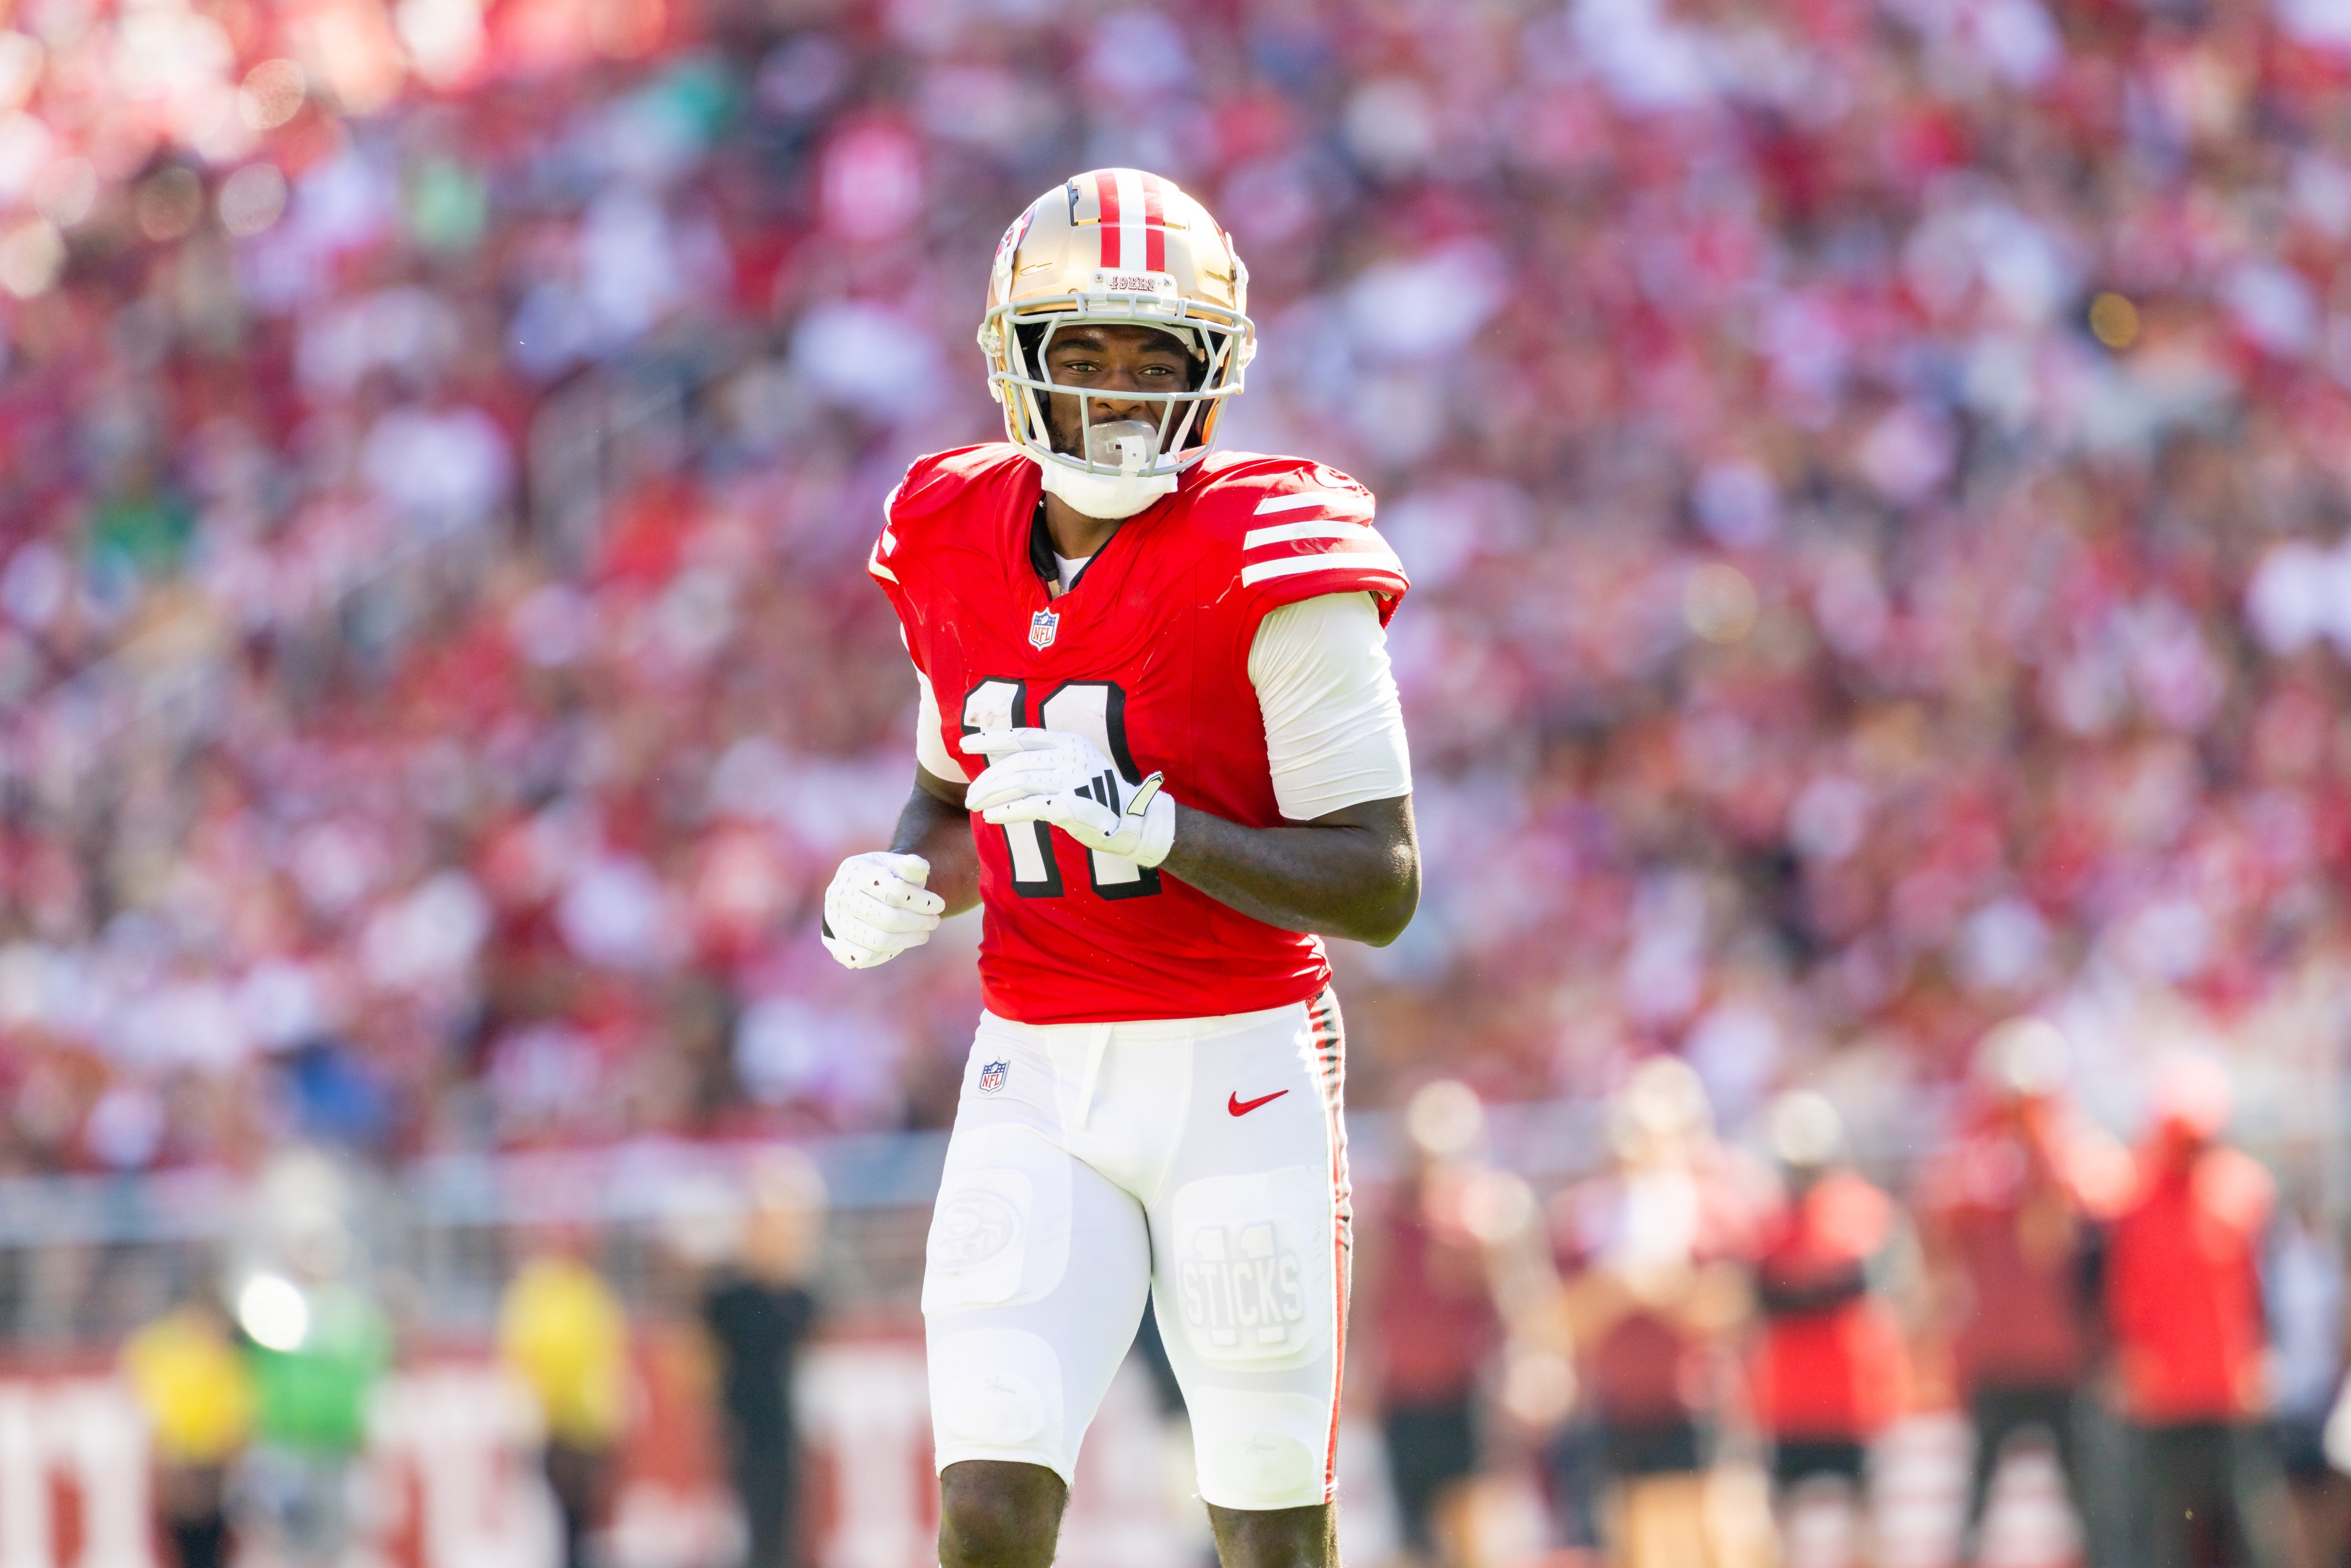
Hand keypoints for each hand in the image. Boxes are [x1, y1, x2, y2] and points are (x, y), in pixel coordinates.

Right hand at [820, 852, 945, 968]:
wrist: (857, 890)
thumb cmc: (883, 876)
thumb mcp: (895, 864)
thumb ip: (910, 866)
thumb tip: (919, 865)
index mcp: (854, 872)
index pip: (895, 891)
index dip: (922, 901)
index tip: (940, 905)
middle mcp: (839, 896)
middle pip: (889, 919)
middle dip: (919, 922)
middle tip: (935, 921)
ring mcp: (835, 921)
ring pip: (879, 941)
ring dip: (909, 940)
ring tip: (924, 934)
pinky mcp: (837, 943)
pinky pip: (866, 957)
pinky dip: (888, 953)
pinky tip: (902, 942)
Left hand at [960, 728, 1175, 867]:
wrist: (1135, 820)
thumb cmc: (1100, 794)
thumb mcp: (1077, 764)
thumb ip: (1046, 760)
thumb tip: (1004, 766)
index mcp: (1069, 741)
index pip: (1021, 736)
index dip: (989, 739)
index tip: (964, 744)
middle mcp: (1069, 756)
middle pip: (1015, 763)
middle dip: (986, 779)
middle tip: (970, 795)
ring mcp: (1071, 780)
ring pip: (1017, 782)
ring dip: (991, 794)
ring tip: (974, 805)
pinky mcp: (1070, 806)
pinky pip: (1029, 806)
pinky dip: (1006, 811)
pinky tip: (991, 817)